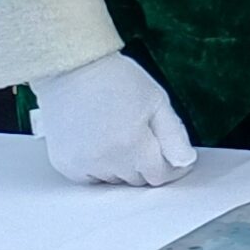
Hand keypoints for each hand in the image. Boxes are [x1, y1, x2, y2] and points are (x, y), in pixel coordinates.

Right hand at [29, 51, 196, 185]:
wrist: (72, 69)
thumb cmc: (116, 80)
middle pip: (136, 179)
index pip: (159, 175)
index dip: (170, 166)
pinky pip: (90, 178)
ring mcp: (81, 164)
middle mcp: (104, 160)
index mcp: (131, 144)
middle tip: (141, 133)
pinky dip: (99, 166)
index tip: (173, 154)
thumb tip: (185, 163)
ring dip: (121, 165)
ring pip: (114, 180)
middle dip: (145, 162)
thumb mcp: (157, 101)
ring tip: (116, 132)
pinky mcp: (64, 164)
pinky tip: (98, 140)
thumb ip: (174, 136)